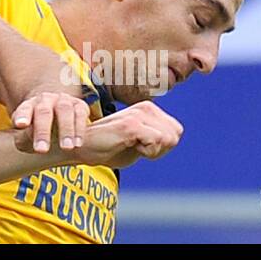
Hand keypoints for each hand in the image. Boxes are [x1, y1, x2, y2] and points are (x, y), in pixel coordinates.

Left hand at [12, 91, 89, 153]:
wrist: (57, 114)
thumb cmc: (37, 129)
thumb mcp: (25, 134)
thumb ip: (22, 138)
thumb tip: (28, 140)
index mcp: (29, 105)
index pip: (24, 110)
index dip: (22, 116)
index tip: (20, 125)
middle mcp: (46, 100)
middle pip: (43, 111)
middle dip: (42, 130)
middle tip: (41, 150)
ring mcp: (63, 101)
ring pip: (64, 110)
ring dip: (65, 129)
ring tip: (66, 148)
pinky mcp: (79, 105)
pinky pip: (80, 114)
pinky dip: (79, 129)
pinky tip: (77, 144)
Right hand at [66, 101, 182, 168]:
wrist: (84, 149)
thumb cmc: (110, 148)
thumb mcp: (139, 142)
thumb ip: (158, 138)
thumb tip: (175, 136)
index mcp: (148, 109)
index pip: (176, 131)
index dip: (163, 147)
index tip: (142, 146)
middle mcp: (145, 107)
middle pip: (175, 136)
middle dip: (160, 149)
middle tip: (137, 148)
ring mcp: (138, 114)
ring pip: (168, 139)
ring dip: (152, 151)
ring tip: (132, 146)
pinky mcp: (131, 124)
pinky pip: (156, 142)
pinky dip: (147, 152)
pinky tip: (129, 147)